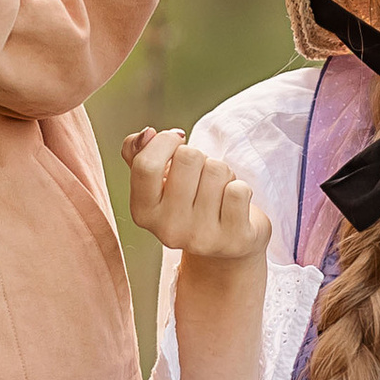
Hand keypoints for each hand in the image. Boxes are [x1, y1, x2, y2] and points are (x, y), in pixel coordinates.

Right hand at [122, 126, 270, 261]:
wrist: (225, 244)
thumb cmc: (189, 202)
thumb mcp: (158, 180)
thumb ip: (139, 153)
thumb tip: (148, 134)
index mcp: (143, 212)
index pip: (146, 164)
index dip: (165, 141)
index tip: (176, 142)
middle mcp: (168, 229)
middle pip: (188, 157)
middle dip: (199, 158)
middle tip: (201, 178)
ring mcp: (201, 238)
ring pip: (217, 170)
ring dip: (222, 173)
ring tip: (217, 192)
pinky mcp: (234, 240)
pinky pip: (239, 190)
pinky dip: (240, 188)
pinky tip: (233, 204)